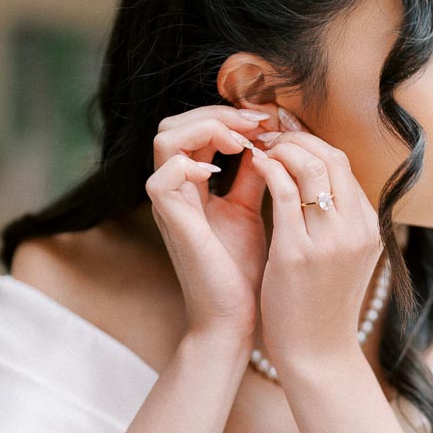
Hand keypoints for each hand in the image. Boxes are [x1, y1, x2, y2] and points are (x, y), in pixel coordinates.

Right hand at [145, 103, 273, 341]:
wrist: (233, 319)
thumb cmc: (241, 272)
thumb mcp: (251, 211)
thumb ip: (254, 176)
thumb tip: (269, 142)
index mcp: (191, 186)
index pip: (195, 129)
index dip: (229, 115)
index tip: (268, 121)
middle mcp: (174, 190)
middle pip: (175, 124)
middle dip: (219, 113)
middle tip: (258, 123)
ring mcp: (169, 206)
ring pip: (165, 139)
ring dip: (208, 128)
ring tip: (244, 142)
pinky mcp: (173, 223)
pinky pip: (163, 177)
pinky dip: (192, 164)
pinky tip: (226, 172)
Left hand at [248, 112, 383, 371]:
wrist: (317, 355)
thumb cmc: (322, 308)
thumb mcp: (344, 259)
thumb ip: (338, 223)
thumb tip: (318, 185)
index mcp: (368, 228)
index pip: (344, 166)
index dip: (313, 142)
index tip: (287, 133)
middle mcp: (355, 229)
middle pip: (330, 157)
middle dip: (297, 137)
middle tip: (268, 132)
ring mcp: (330, 241)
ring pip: (309, 167)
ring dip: (281, 149)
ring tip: (259, 147)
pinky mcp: (298, 253)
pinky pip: (283, 192)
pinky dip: (268, 170)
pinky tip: (253, 166)